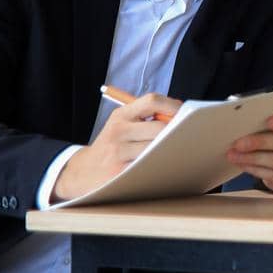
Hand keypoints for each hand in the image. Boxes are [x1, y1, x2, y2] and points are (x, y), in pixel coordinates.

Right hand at [53, 93, 181, 199]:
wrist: (83, 171)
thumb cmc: (113, 146)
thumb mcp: (121, 124)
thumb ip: (146, 117)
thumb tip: (181, 114)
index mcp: (121, 115)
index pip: (151, 101)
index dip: (172, 104)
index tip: (185, 112)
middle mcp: (118, 131)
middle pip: (159, 127)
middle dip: (177, 131)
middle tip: (189, 136)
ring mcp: (118, 152)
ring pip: (157, 148)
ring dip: (172, 149)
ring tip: (179, 151)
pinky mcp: (120, 172)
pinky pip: (150, 165)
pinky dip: (162, 164)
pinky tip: (167, 164)